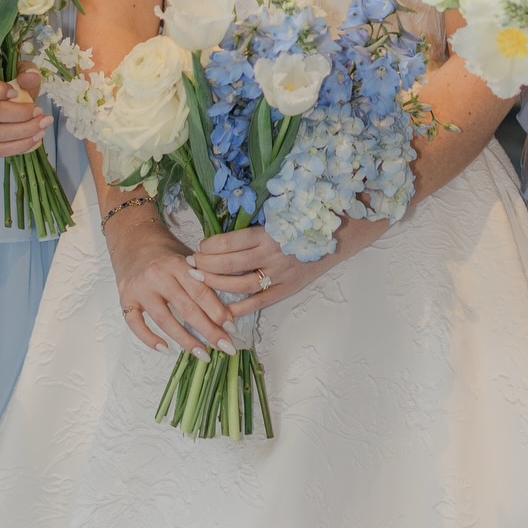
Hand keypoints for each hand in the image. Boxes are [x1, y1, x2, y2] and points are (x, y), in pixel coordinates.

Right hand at [0, 64, 50, 157]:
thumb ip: (25, 71)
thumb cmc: (4, 83)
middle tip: (40, 112)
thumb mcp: (17, 72)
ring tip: (42, 127)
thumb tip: (30, 77)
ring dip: (23, 132)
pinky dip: (18, 146)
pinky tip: (34, 139)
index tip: (16, 93)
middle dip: (21, 114)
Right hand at [107, 201, 237, 358]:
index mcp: (177, 264)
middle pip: (187, 309)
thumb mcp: (186, 257)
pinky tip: (166, 350)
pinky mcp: (125, 298)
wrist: (131, 238)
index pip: (200, 291)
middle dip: (209, 330)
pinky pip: (136, 324)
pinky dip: (149, 339)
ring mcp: (140, 289)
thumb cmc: (165, 252)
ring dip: (186, 340)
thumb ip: (202, 278)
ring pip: (165, 320)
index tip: (231, 327)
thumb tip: (227, 309)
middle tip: (226, 347)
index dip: (217, 310)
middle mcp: (158, 276)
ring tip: (203, 354)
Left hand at [193, 217, 378, 318]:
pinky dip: (239, 309)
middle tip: (190, 265)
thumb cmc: (303, 221)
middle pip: (231, 264)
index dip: (210, 246)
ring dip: (217, 284)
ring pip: (241, 284)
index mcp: (270, 232)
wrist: (338, 237)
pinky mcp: (287, 289)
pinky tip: (222, 312)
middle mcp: (273, 254)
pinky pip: (259, 302)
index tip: (198, 247)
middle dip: (206, 266)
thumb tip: (222, 228)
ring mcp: (280, 274)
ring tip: (199, 282)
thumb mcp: (279, 215)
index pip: (232, 242)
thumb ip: (254, 222)